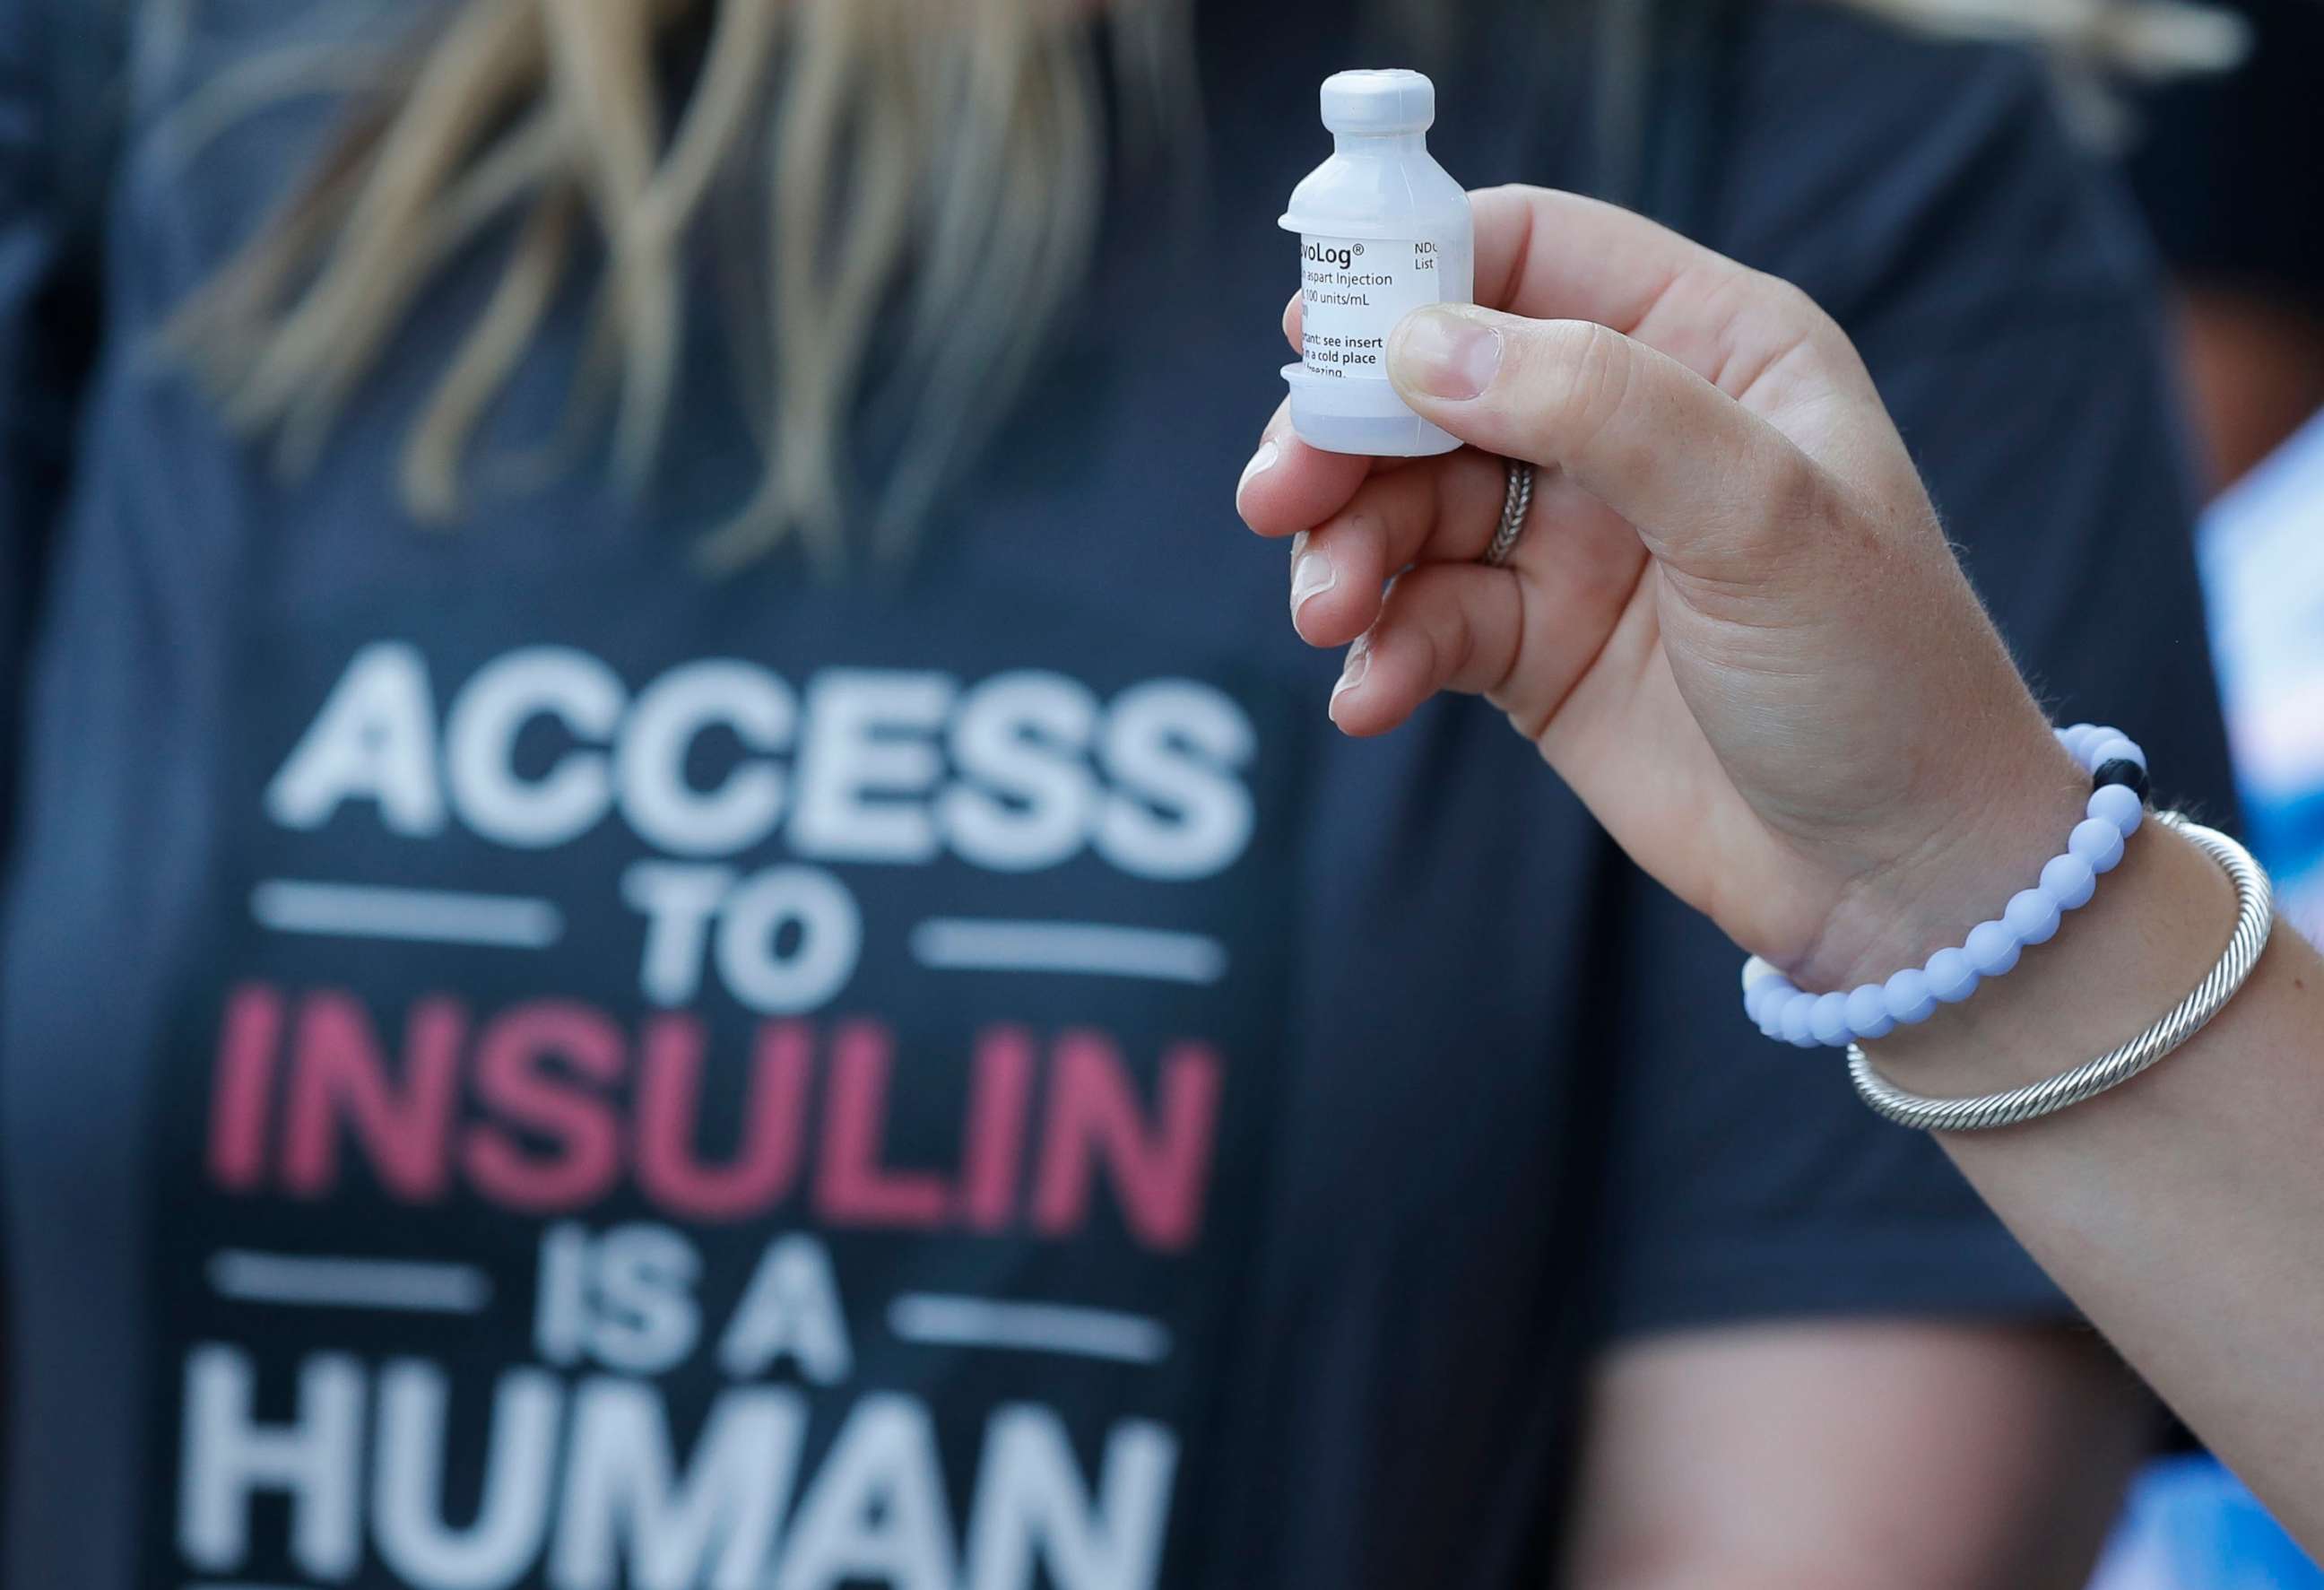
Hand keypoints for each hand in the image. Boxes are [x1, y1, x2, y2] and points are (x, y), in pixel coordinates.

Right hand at [1237, 186, 2086, 989]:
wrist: (1900, 880)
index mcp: (1707, 347)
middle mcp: (1629, 428)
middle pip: (1434, 382)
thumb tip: (1422, 346)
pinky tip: (1369, 694)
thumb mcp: (1760, 515)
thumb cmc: (1880, 675)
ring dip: (1348, 553)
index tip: (1316, 334)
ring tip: (1328, 617)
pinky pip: (1422, 620)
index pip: (1528, 254)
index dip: (1413, 274)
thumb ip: (1598, 406)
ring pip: (1408, 506)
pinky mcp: (1534, 648)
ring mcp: (1575, 540)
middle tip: (1279, 497)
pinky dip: (1382, 651)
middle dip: (1346, 435)